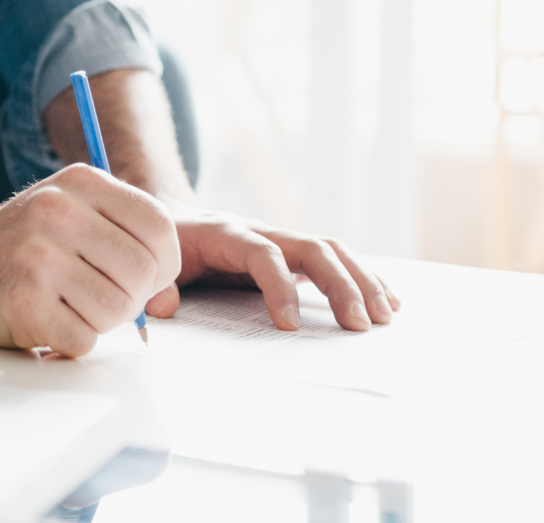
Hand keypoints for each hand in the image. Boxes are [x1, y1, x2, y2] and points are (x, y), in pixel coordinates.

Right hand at [0, 163, 178, 357]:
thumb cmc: (28, 243)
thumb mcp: (75, 211)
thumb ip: (126, 235)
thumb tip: (167, 294)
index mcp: (80, 182)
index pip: (158, 225)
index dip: (165, 263)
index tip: (146, 277)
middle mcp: (57, 211)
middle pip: (142, 272)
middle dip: (133, 297)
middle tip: (103, 297)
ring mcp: (38, 257)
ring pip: (116, 310)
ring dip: (101, 321)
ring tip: (71, 306)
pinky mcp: (23, 302)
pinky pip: (84, 338)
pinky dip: (73, 340)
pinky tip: (50, 320)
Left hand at [148, 210, 401, 331]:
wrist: (172, 215)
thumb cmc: (167, 244)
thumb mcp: (155, 261)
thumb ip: (156, 284)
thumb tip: (162, 309)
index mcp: (224, 233)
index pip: (261, 253)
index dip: (277, 287)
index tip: (289, 327)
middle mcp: (260, 231)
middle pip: (310, 247)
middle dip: (340, 285)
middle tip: (361, 326)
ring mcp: (281, 241)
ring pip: (331, 251)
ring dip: (362, 281)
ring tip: (386, 318)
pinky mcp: (292, 255)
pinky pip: (334, 261)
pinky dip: (363, 279)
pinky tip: (388, 301)